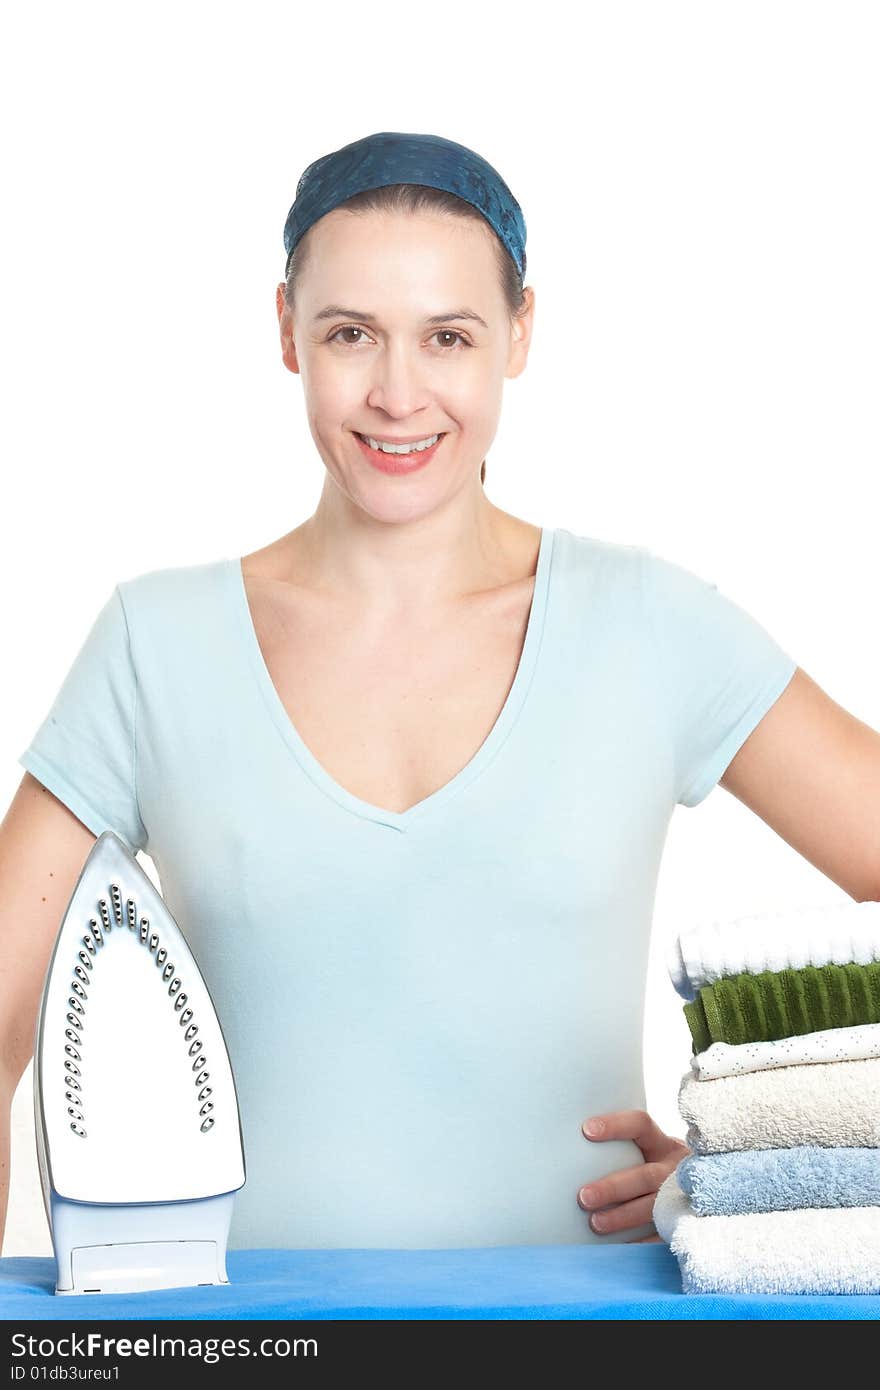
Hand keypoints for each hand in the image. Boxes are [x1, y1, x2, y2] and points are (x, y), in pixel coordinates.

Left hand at [577, 1109, 689, 1242]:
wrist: (701, 1194)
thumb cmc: (654, 1170)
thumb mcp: (648, 1153)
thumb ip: (618, 1151)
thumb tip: (566, 1151)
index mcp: (663, 1144)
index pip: (640, 1124)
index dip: (616, 1126)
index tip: (586, 1130)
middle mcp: (675, 1168)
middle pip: (646, 1175)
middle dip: (613, 1187)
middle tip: (583, 1197)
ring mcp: (683, 1197)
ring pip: (654, 1206)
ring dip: (623, 1217)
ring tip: (595, 1223)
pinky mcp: (685, 1222)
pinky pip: (663, 1235)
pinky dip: (640, 1242)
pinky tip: (618, 1246)